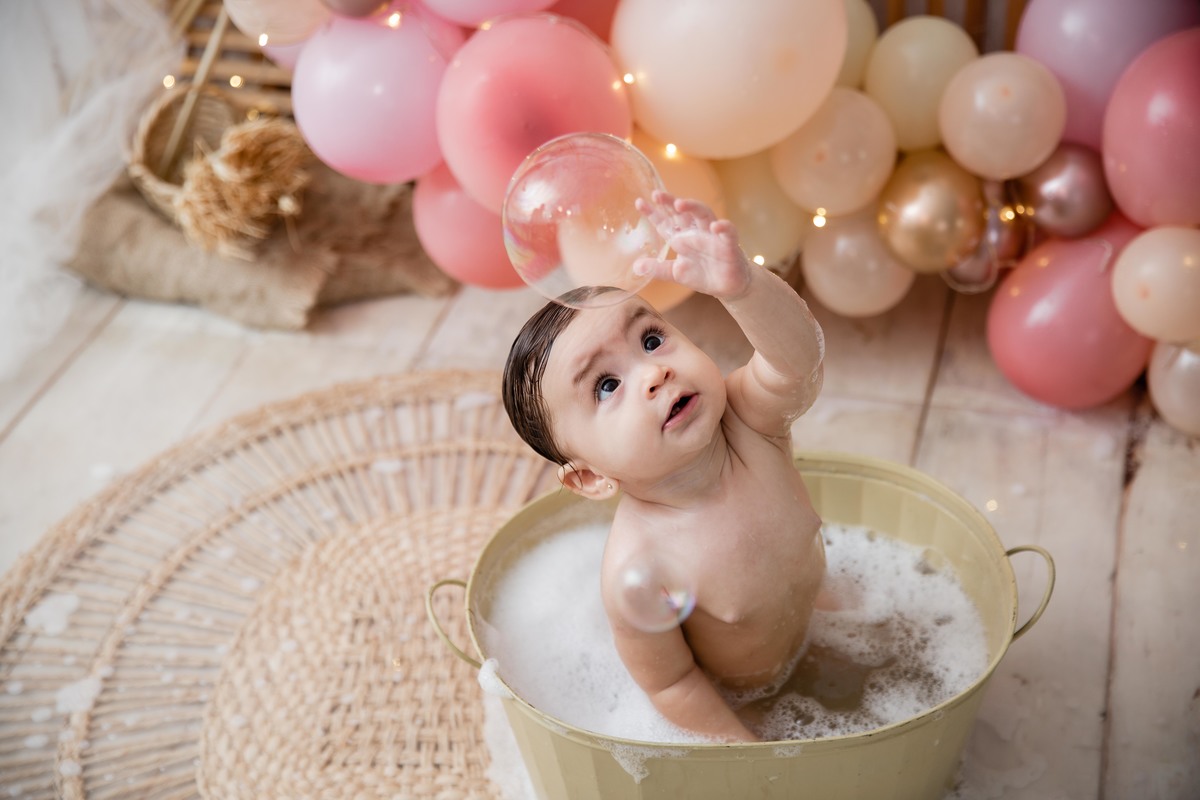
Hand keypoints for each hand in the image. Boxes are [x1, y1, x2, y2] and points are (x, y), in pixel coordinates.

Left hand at [633, 190, 751, 298]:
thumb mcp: (676, 273)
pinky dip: (723, 228)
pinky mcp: (729, 244)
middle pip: (683, 212)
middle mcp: (696, 232)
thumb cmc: (703, 275)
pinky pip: (729, 232)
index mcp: (682, 238)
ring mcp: (713, 236)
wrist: (727, 286)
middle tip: (657, 195)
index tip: (639, 203)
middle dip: (670, 202)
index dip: (652, 212)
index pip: (665, 222)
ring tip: (680, 204)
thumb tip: (636, 267)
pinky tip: (716, 227)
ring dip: (693, 206)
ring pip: (704, 213)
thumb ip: (658, 269)